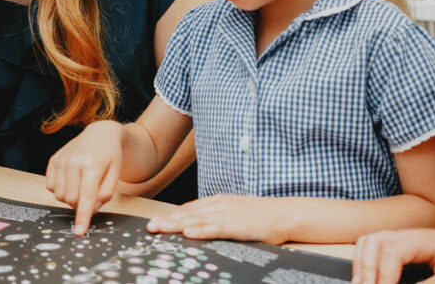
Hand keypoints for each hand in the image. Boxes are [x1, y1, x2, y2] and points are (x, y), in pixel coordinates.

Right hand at [45, 120, 123, 235]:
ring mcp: (61, 160)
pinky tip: (71, 179)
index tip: (80, 232)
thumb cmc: (110, 156)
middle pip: (71, 199)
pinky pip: (50, 187)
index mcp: (93, 165)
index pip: (86, 197)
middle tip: (90, 195)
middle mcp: (74, 161)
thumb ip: (105, 194)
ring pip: (59, 196)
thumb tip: (90, 210)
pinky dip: (60, 189)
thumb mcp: (115, 175)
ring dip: (70, 197)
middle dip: (80, 204)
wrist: (100, 134)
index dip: (83, 217)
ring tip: (82, 184)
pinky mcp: (53, 160)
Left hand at [147, 195, 285, 243]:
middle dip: (167, 220)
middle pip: (188, 213)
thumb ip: (218, 216)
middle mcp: (220, 205)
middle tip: (149, 227)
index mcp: (219, 201)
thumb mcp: (236, 212)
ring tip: (159, 229)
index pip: (190, 208)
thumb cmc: (262, 215)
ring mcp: (228, 214)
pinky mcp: (237, 225)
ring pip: (196, 219)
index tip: (156, 221)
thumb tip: (201, 225)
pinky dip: (200, 230)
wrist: (285, 213)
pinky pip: (215, 228)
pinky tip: (187, 233)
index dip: (171, 215)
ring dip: (176, 224)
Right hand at [351, 227, 434, 283]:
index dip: (384, 275)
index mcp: (423, 240)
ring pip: (366, 242)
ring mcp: (395, 237)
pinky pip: (367, 247)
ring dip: (360, 265)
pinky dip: (361, 263)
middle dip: (366, 269)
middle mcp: (404, 234)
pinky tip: (364, 280)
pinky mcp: (391, 244)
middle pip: (373, 242)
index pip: (393, 251)